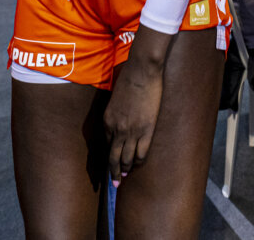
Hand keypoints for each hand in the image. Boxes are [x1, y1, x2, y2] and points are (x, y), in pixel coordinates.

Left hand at [103, 45, 165, 183]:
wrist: (142, 71)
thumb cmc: (130, 79)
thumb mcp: (116, 97)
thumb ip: (116, 111)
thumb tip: (120, 116)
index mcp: (107, 121)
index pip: (107, 144)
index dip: (109, 156)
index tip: (111, 164)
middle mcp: (116, 129)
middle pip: (113, 156)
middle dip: (113, 172)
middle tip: (115, 183)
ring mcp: (131, 131)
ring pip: (126, 157)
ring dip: (125, 170)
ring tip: (126, 178)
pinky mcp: (146, 129)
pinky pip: (141, 152)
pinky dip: (139, 161)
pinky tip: (139, 165)